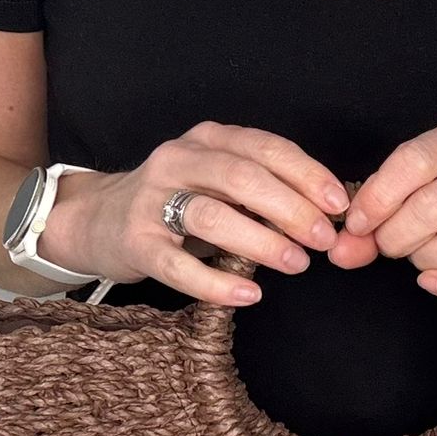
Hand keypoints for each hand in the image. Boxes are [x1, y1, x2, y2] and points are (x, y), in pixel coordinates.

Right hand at [40, 121, 349, 306]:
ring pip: (211, 216)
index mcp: (207, 139)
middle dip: (291, 209)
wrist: (96, 220)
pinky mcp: (135, 242)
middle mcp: (178, 160)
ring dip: (261, 241)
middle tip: (324, 240)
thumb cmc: (175, 201)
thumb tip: (328, 212)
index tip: (340, 205)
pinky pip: (178, 265)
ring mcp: (152, 201)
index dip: (307, 175)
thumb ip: (262, 188)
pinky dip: (216, 283)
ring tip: (296, 263)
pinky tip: (248, 296)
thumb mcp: (216, 180)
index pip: (266, 148)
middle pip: (241, 178)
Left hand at [327, 119, 436, 305]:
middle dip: (397, 234)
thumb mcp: (408, 195)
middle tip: (387, 245)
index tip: (356, 223)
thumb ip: (371, 220)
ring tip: (417, 258)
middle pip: (436, 203)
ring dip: (425, 259)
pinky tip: (433, 283)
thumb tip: (340, 250)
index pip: (417, 158)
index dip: (380, 195)